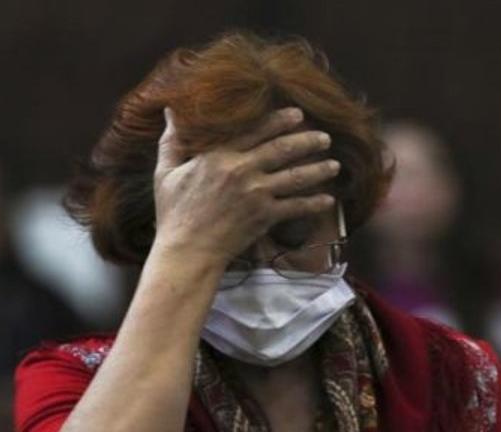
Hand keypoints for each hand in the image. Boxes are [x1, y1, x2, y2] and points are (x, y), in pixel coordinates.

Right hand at [151, 106, 339, 265]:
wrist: (187, 251)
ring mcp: (256, 194)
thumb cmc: (174, 213)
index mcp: (219, 155)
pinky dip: (314, 204)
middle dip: (307, 140)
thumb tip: (169, 110)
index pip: (255, 130)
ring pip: (295, 176)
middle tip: (324, 137)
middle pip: (282, 149)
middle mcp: (242, 170)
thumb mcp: (166, 172)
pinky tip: (329, 200)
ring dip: (318, 169)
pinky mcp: (265, 217)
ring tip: (334, 164)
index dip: (279, 120)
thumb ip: (172, 140)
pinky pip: (296, 207)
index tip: (297, 114)